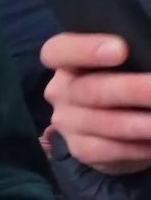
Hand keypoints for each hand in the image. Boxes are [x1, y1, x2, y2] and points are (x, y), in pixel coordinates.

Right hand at [41, 33, 150, 174]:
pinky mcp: (81, 149)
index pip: (58, 52)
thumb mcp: (122, 65)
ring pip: (104, 123)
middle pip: (89, 90)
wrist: (114, 122)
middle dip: (131, 89)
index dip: (84, 50)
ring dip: (141, 123)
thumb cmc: (123, 79)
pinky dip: (137, 146)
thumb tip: (149, 60)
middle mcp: (61, 92)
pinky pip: (108, 149)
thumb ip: (132, 57)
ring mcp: (67, 122)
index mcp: (66, 62)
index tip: (121, 50)